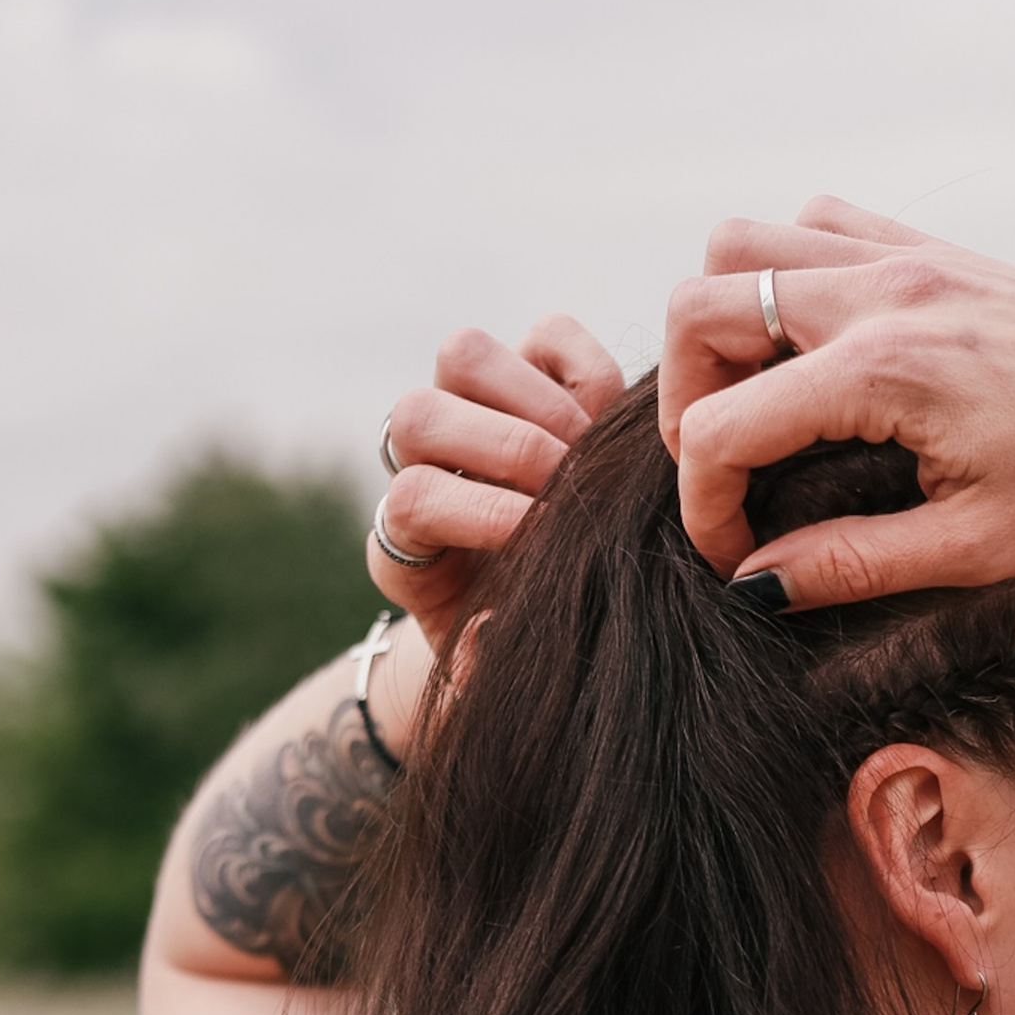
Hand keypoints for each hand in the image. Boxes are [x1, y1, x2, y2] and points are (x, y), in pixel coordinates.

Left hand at [369, 312, 626, 651]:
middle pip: (420, 413)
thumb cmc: (526, 649)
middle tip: (574, 490)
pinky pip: (546, 334)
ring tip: (593, 453)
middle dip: (509, 449)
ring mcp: (472, 406)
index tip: (538, 540)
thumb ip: (486, 667)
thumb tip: (491, 629)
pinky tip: (611, 424)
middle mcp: (422, 460)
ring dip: (539, 402)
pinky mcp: (530, 371)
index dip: (474, 511)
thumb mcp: (499, 679)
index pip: (411, 497)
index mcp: (403, 540)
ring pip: (465, 356)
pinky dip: (585, 368)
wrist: (546, 609)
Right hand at [658, 197, 1014, 597]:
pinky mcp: (931, 245)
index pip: (724, 428)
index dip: (705, 505)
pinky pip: (815, 223)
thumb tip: (758, 580)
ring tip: (760, 402)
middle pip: (699, 306)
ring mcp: (904, 255)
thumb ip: (853, 561)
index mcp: (884, 371)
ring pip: (742, 244)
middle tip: (728, 468)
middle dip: (685, 398)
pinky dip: (783, 273)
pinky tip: (817, 347)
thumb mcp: (977, 547)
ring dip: (722, 323)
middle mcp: (879, 293)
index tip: (737, 557)